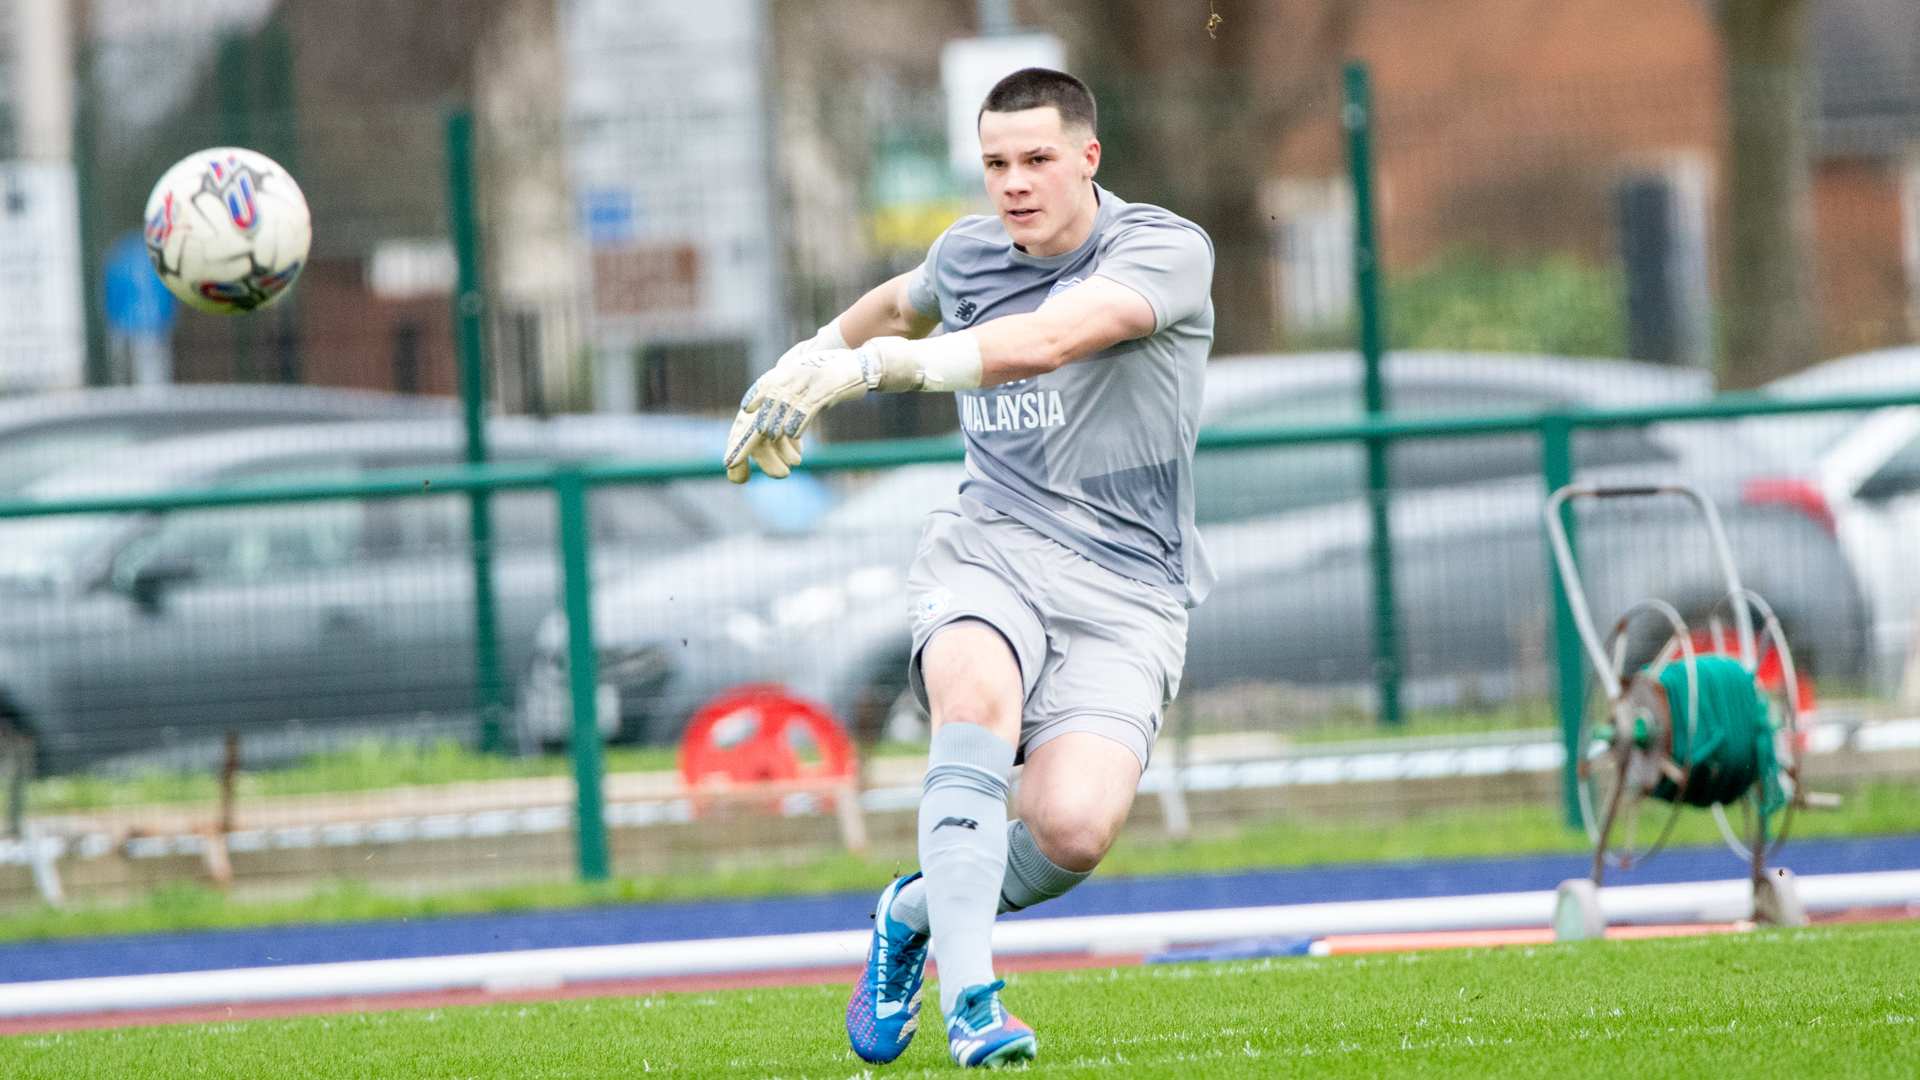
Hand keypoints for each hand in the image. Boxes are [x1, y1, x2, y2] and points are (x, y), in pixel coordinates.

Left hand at [724, 346, 875, 481]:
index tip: (746, 409)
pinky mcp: (825, 388)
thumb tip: (785, 407)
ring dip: (778, 422)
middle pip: (774, 396)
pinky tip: (793, 435)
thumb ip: (798, 386)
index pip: (768, 380)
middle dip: (764, 416)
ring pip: (787, 404)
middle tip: (758, 432)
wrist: (865, 365)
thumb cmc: (839, 372)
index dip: (756, 395)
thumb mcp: (813, 374)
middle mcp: (798, 370)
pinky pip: (806, 408)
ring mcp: (811, 379)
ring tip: (772, 437)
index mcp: (793, 366)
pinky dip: (798, 423)